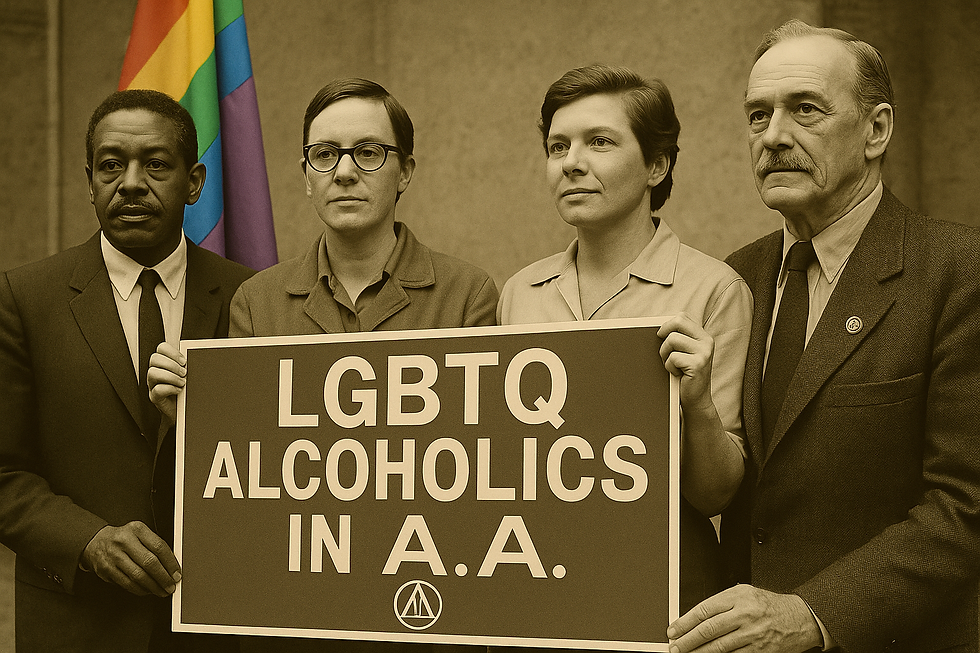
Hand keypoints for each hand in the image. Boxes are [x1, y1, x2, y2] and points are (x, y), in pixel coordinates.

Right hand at [80, 521, 180, 596]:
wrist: (96, 542)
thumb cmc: (124, 538)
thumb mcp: (140, 533)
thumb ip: (154, 545)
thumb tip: (171, 566)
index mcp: (137, 529)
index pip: (159, 547)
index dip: (171, 562)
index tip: (177, 573)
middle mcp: (124, 541)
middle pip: (149, 562)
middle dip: (163, 577)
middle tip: (171, 585)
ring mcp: (114, 556)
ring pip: (138, 576)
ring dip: (153, 587)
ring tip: (161, 591)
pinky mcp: (107, 570)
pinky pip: (127, 583)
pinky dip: (140, 589)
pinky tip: (147, 590)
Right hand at [147, 342, 185, 426]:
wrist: (183, 412)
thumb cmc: (185, 391)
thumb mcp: (187, 375)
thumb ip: (187, 365)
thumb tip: (195, 357)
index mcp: (163, 364)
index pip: (161, 348)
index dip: (172, 352)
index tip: (184, 360)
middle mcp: (156, 372)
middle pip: (154, 358)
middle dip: (172, 364)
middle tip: (184, 372)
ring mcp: (153, 385)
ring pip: (153, 373)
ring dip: (171, 376)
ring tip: (182, 382)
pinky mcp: (155, 397)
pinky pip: (158, 389)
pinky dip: (170, 388)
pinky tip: (179, 390)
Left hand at [658, 313, 713, 410]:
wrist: (696, 401)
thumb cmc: (685, 376)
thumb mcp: (685, 353)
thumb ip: (678, 338)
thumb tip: (658, 327)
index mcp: (703, 336)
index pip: (682, 317)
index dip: (667, 325)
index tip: (662, 336)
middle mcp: (707, 342)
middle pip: (677, 322)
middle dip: (664, 336)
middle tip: (664, 351)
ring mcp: (704, 352)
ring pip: (672, 340)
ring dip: (665, 354)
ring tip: (672, 365)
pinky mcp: (698, 364)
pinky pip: (672, 357)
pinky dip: (669, 367)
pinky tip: (677, 374)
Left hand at [667, 584, 821, 652]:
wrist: (799, 618)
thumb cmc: (769, 605)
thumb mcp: (744, 593)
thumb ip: (720, 603)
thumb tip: (694, 618)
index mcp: (737, 597)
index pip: (703, 610)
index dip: (685, 622)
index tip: (673, 630)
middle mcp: (744, 615)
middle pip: (708, 629)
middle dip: (687, 640)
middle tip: (675, 646)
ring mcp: (752, 634)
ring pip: (719, 647)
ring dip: (699, 652)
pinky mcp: (760, 650)